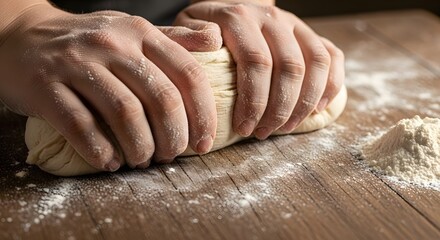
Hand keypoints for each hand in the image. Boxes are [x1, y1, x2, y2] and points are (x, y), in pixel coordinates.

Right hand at [0, 4, 221, 170]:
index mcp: (141, 33)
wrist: (21, 36)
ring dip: (141, 147)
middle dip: (174, 137)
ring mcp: (77, 63)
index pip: (188, 74)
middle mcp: (112, 44)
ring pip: (125, 114)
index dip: (203, 114)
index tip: (204, 143)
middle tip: (172, 155)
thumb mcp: (133, 31)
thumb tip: (217, 40)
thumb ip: (176, 38)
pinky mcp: (46, 86)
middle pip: (161, 98)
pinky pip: (81, 125)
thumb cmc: (89, 41)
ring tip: (142, 159)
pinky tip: (109, 162)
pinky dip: (100, 151)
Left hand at [175, 2, 344, 138]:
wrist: (225, 9)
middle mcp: (272, 17)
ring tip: (285, 127)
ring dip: (304, 103)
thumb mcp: (185, 29)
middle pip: (289, 67)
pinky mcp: (309, 34)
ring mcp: (294, 24)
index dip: (254, 101)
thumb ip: (190, 37)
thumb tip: (210, 41)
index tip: (244, 128)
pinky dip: (331, 85)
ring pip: (316, 64)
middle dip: (279, 109)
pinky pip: (332, 57)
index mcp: (240, 16)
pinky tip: (316, 109)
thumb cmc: (203, 29)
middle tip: (263, 132)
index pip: (256, 61)